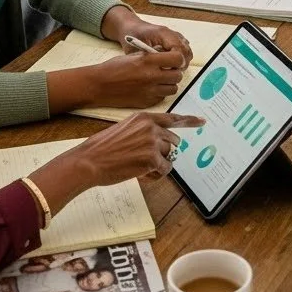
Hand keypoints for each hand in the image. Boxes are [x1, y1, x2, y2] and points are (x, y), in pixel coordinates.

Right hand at [52, 111, 206, 188]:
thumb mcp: (124, 129)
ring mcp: (152, 142)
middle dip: (163, 152)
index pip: (172, 118)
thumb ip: (143, 131)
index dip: (189, 121)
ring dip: (158, 164)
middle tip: (146, 160)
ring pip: (169, 156)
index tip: (202, 121)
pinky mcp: (152, 159)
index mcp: (144, 117)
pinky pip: (165, 169)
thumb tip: (159, 143)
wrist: (89, 160)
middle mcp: (151, 127)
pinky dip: (156, 174)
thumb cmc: (102, 148)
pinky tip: (141, 173)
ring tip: (139, 167)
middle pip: (173, 142)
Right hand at [89, 48, 186, 107]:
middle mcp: (152, 76)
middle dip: (174, 72)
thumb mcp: (134, 55)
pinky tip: (150, 88)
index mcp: (148, 61)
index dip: (177, 59)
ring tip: (159, 80)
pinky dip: (159, 93)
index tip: (173, 59)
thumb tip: (166, 54)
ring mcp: (150, 91)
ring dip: (168, 84)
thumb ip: (151, 55)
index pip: (177, 59)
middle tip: (167, 70)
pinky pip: (162, 97)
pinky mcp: (147, 102)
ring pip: (173, 89)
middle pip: (178, 76)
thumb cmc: (114, 68)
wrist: (99, 85)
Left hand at [120, 20, 192, 67]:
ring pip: (187, 50)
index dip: (177, 62)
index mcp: (162, 33)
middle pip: (186, 51)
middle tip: (171, 72)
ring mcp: (174, 35)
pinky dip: (181, 57)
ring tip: (171, 68)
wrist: (132, 27)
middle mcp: (171, 33)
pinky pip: (185, 48)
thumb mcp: (136, 49)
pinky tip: (171, 62)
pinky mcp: (175, 38)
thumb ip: (149, 58)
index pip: (178, 50)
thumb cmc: (132, 37)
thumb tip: (161, 70)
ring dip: (182, 61)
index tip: (171, 70)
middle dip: (181, 64)